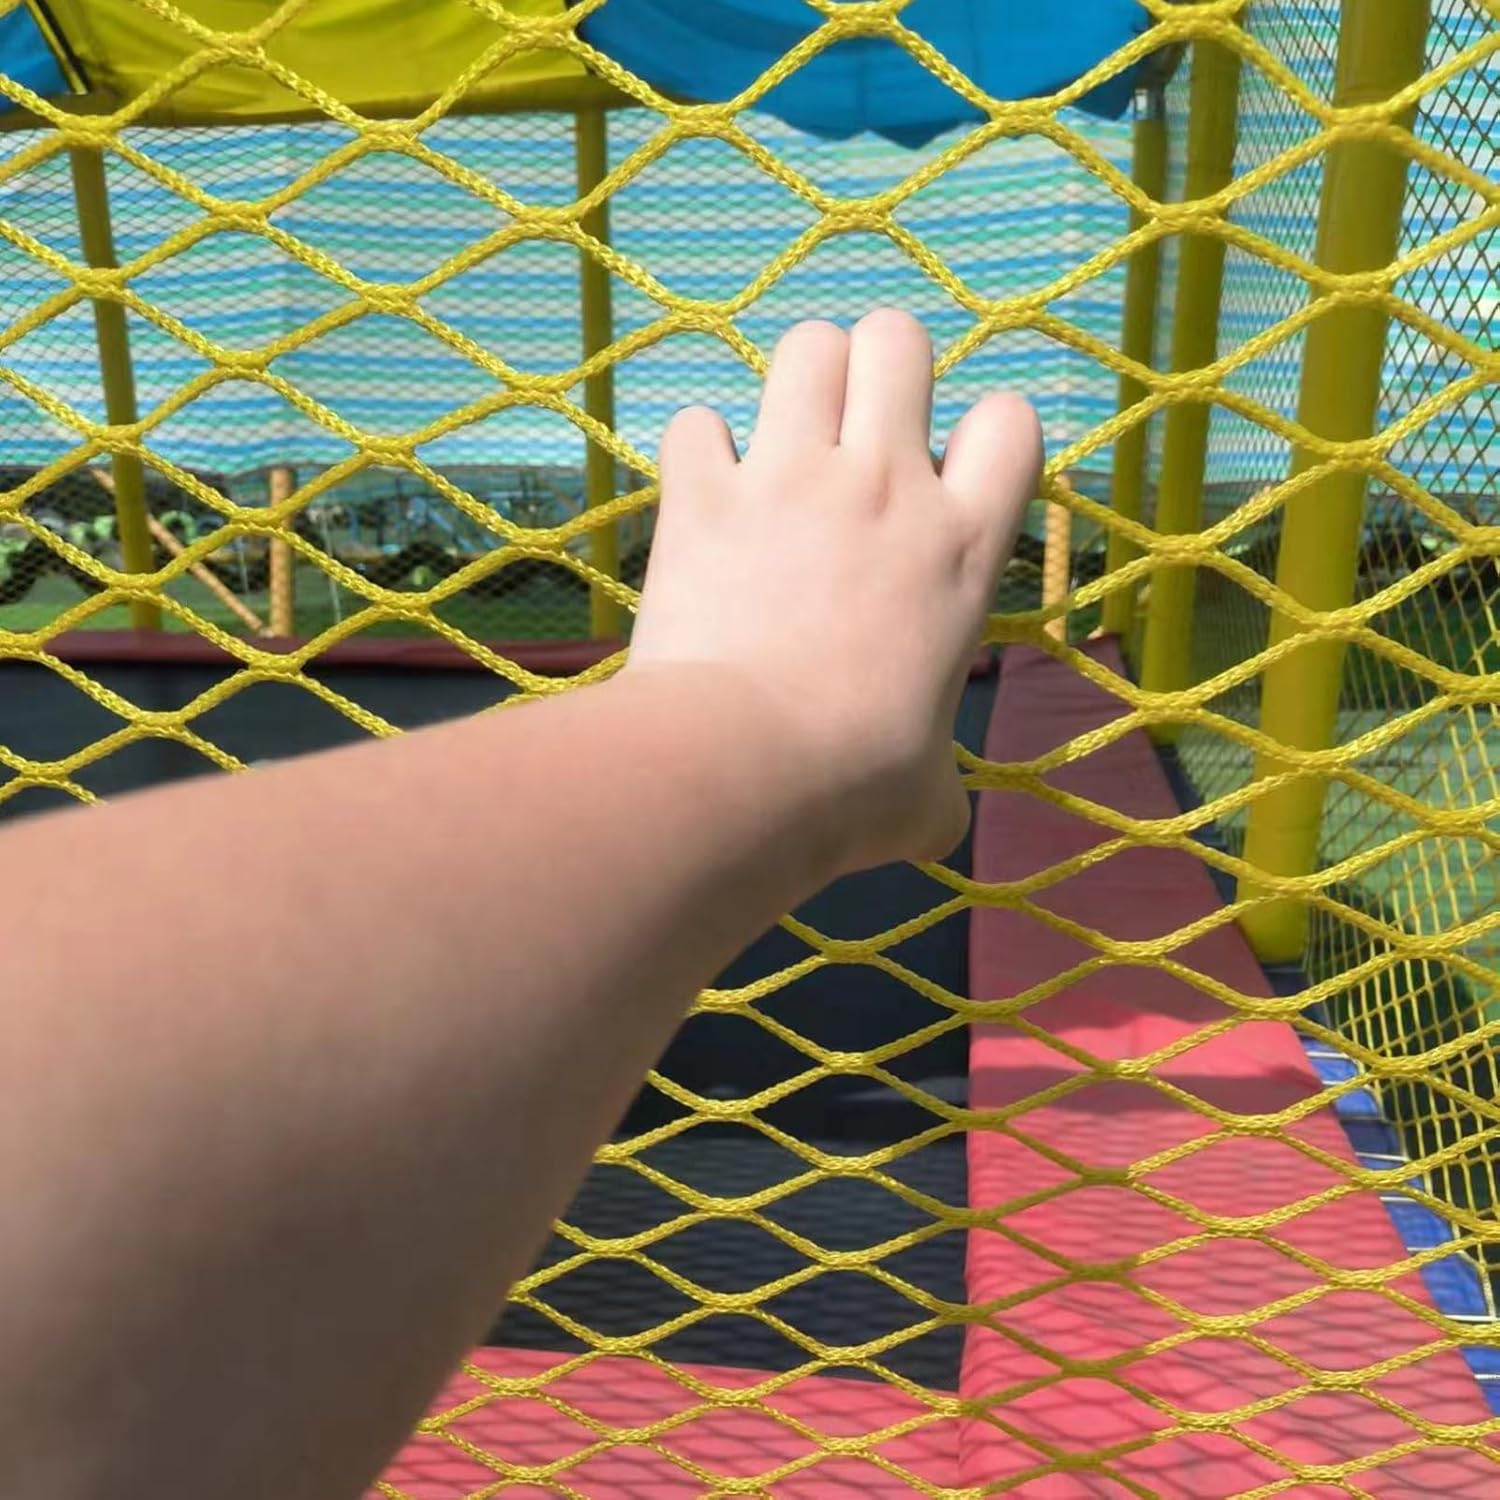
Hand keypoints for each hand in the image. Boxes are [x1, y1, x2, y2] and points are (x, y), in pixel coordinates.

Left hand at [627, 309, 1041, 870]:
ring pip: (807, 345)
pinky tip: (703, 496)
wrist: (743, 772)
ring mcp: (791, 477)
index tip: (952, 483)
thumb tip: (934, 816)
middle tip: (857, 433)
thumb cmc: (853, 788)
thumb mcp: (930, 797)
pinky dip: (700, 453)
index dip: (988, 436)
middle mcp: (886, 486)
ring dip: (798, 383)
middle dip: (881, 367)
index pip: (1013, 420)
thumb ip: (940, 782)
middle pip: (899, 337)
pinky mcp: (704, 494)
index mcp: (962, 547)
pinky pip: (697, 422)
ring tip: (784, 442)